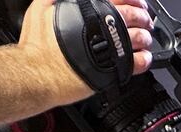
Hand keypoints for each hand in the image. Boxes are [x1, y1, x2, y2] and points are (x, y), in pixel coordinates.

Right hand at [20, 0, 153, 82]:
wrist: (36, 74)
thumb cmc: (36, 46)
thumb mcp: (40, 8)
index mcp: (87, 9)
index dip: (133, 0)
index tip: (138, 3)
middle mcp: (101, 27)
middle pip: (133, 16)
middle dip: (142, 17)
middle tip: (145, 21)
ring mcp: (108, 49)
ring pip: (138, 38)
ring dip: (145, 38)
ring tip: (144, 39)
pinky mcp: (112, 70)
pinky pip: (136, 64)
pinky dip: (144, 60)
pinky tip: (144, 58)